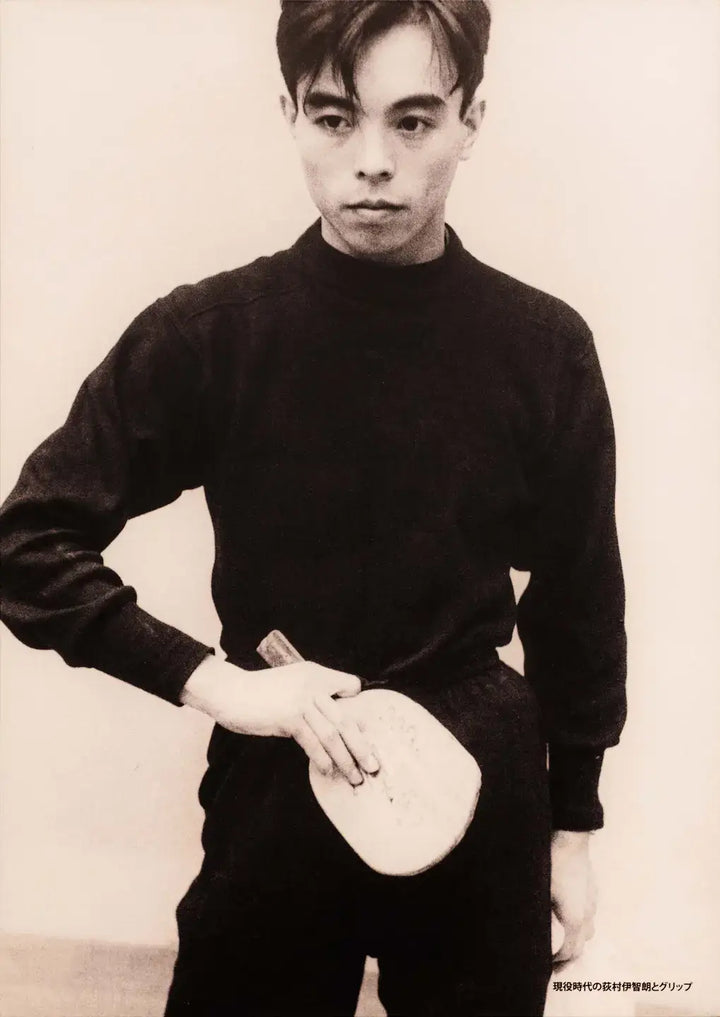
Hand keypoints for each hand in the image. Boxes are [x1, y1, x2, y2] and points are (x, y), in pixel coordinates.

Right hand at [181, 655, 379, 785]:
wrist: (230, 691)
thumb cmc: (260, 692)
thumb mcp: (291, 684)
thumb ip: (311, 698)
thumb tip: (331, 725)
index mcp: (316, 674)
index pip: (350, 686)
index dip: (359, 708)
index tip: (369, 732)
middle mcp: (313, 685)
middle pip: (346, 718)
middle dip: (363, 745)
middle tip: (374, 765)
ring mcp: (302, 701)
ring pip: (333, 734)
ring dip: (346, 758)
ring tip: (355, 776)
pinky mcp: (289, 718)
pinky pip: (312, 743)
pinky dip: (323, 759)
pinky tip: (329, 772)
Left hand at [550, 829, 596, 964]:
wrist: (570, 836)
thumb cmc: (550, 863)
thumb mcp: (539, 891)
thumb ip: (539, 916)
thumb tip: (534, 936)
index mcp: (574, 918)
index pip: (569, 952)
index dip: (557, 963)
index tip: (544, 966)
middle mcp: (587, 913)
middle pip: (580, 946)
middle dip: (567, 958)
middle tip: (552, 964)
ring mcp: (592, 901)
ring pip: (587, 931)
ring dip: (574, 941)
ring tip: (559, 943)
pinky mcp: (592, 889)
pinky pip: (588, 915)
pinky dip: (579, 924)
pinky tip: (566, 917)